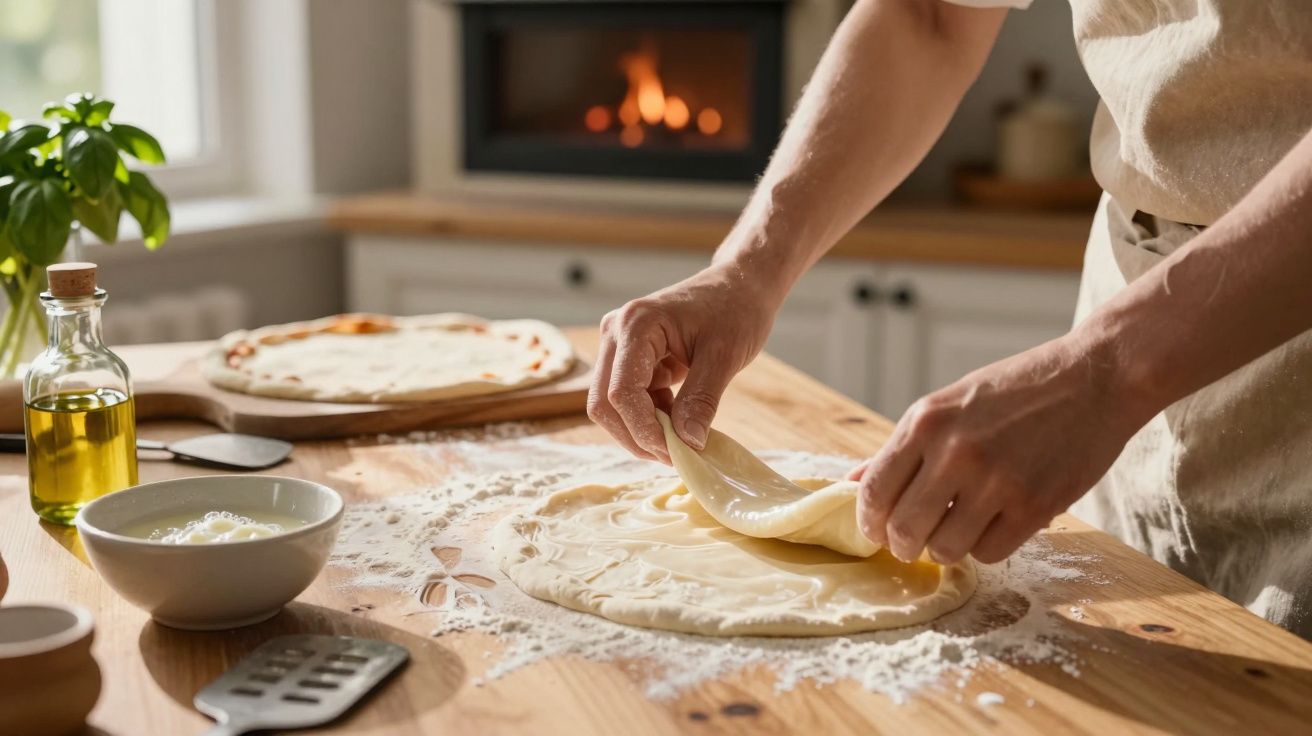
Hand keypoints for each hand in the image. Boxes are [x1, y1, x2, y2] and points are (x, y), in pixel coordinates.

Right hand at [588, 262, 779, 461]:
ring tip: (682, 438)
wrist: (740, 284)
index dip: (644, 430)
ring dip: (642, 429)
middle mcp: (616, 333)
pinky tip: (678, 418)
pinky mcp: (629, 357)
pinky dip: (649, 417)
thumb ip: (702, 399)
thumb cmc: (736, 309)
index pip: (621, 392)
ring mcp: (618, 345)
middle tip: (677, 455)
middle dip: (637, 436)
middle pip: (604, 403)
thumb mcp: (725, 356)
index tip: (678, 452)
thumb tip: (687, 443)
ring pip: (612, 406)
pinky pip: (627, 399)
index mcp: (636, 325)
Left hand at [851, 334, 1152, 563]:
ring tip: (954, 531)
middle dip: (902, 544)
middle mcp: (956, 452)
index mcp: (926, 422)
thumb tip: (852, 481)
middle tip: (912, 542)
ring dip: (944, 549)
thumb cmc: (1017, 390)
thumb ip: (902, 448)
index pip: (874, 491)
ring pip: (945, 549)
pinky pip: (989, 553)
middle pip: (904, 528)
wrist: (1095, 378)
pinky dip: (984, 548)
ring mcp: (997, 481)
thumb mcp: (948, 404)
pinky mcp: (1035, 506)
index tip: (875, 530)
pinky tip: (991, 526)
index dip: (868, 521)